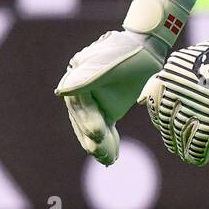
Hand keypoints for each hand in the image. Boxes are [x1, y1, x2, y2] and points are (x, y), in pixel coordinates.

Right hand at [54, 0, 190, 164]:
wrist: (145, 48)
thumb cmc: (127, 52)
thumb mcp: (110, 61)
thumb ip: (88, 76)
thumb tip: (62, 91)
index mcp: (77, 77)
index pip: (80, 104)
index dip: (87, 120)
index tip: (98, 133)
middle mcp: (80, 91)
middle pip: (84, 119)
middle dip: (93, 138)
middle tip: (102, 153)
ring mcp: (92, 102)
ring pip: (92, 128)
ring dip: (100, 145)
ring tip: (108, 160)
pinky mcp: (105, 110)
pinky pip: (104, 130)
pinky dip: (108, 143)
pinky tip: (112, 158)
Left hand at [137, 38, 208, 166]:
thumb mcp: (184, 61)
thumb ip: (163, 79)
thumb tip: (141, 101)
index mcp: (169, 76)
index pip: (154, 105)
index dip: (157, 119)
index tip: (163, 126)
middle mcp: (177, 91)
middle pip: (166, 121)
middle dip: (169, 136)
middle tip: (172, 144)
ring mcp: (195, 105)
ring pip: (180, 134)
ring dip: (180, 147)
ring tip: (183, 153)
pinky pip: (198, 143)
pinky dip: (196, 154)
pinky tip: (198, 160)